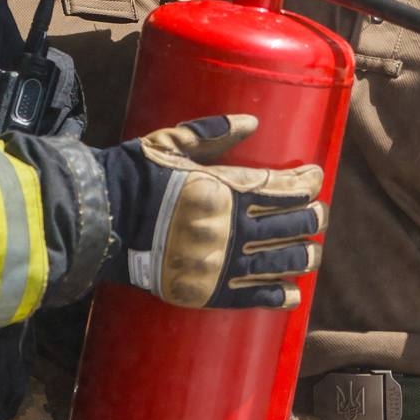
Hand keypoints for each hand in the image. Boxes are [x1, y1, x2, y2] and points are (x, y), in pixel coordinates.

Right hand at [103, 115, 325, 309]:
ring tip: (313, 253)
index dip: (305, 183)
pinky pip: (251, 297)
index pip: (282, 187)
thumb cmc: (136, 176)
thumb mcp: (173, 143)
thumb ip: (214, 132)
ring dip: (303, 257)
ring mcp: (221, 262)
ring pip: (278, 261)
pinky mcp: (207, 290)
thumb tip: (251, 122)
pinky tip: (291, 294)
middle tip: (318, 215)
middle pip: (289, 225)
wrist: (101, 219)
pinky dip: (276, 296)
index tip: (316, 178)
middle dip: (311, 218)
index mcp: (225, 189)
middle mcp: (229, 227)